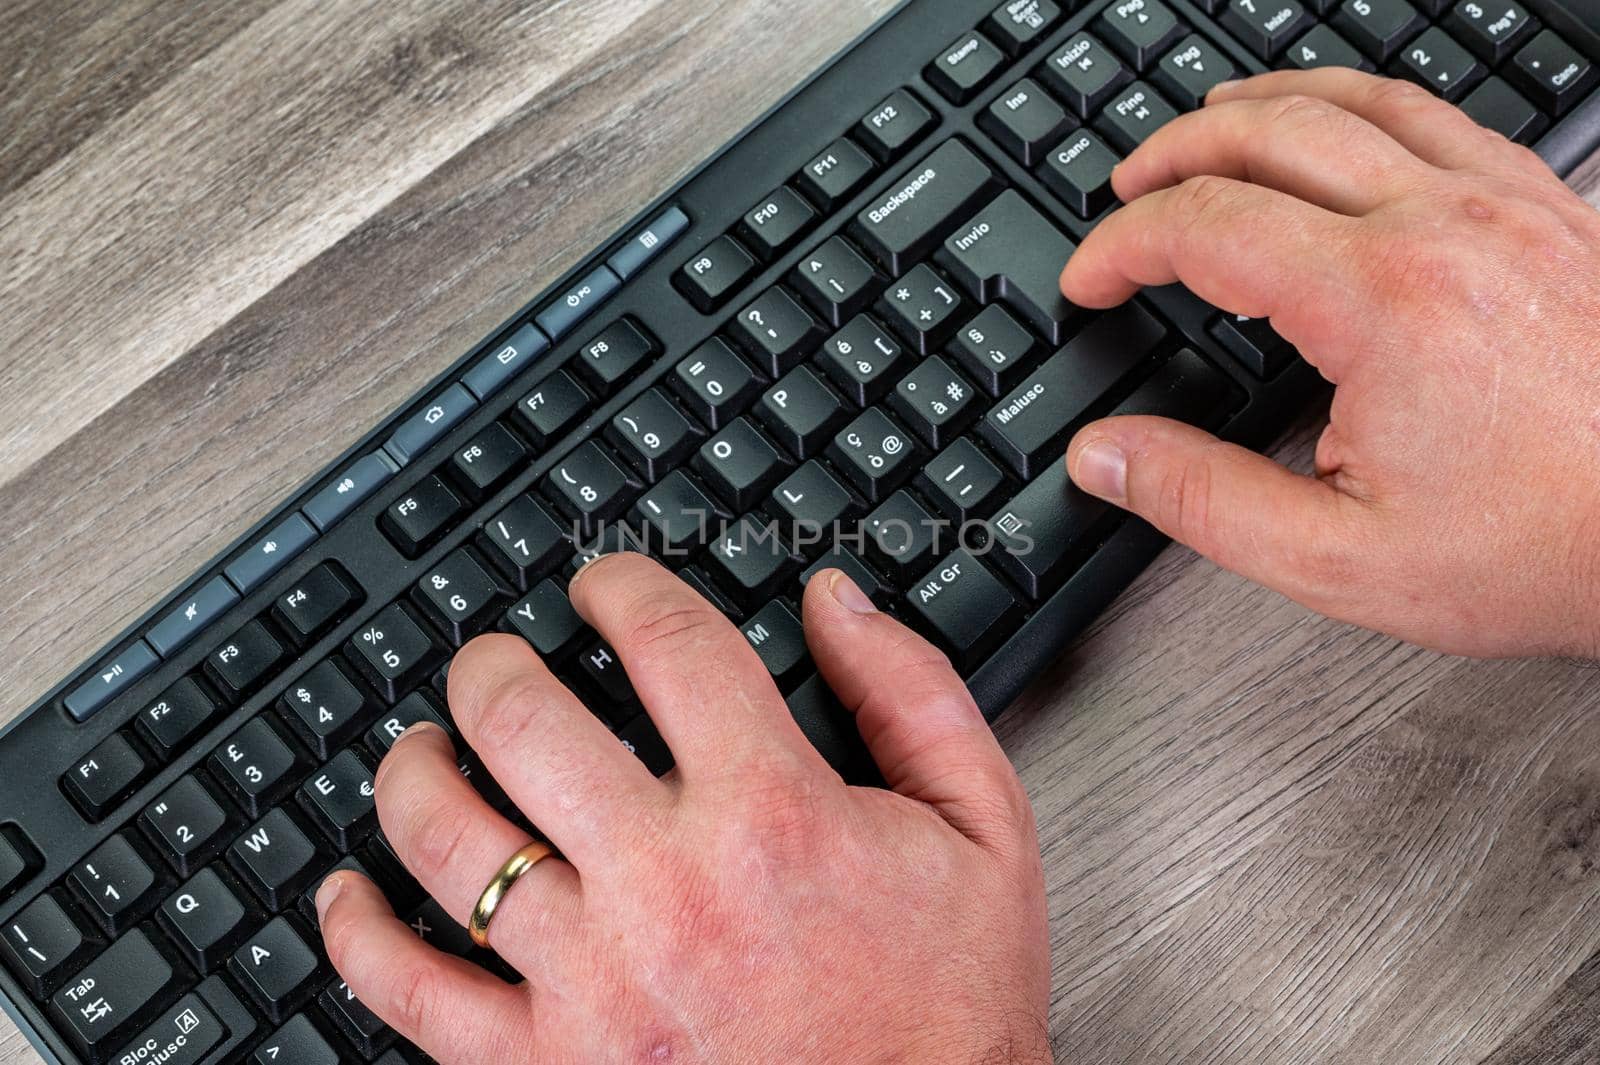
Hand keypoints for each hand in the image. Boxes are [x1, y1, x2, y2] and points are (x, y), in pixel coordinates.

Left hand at [316, 554, 1049, 1063]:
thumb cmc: (947, 1007)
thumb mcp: (982, 829)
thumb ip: (914, 695)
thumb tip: (836, 603)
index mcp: (773, 812)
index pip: (666, 645)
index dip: (621, 588)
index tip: (602, 586)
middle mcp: (667, 885)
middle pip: (525, 720)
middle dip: (492, 665)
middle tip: (492, 661)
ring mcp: (592, 981)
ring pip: (446, 839)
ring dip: (413, 769)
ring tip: (419, 747)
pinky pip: (411, 992)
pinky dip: (357, 934)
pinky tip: (346, 893)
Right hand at [1060, 69, 1599, 657]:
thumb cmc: (1545, 546)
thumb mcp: (1340, 558)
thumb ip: (1203, 500)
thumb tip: (1105, 456)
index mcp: (1381, 301)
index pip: (1206, 226)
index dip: (1122, 245)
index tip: (1091, 280)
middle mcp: (1445, 226)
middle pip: (1271, 131)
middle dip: (1173, 152)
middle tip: (1123, 190)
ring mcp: (1508, 204)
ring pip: (1357, 99)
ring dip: (1260, 104)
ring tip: (1207, 126)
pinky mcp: (1552, 209)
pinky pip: (1438, 116)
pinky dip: (1358, 106)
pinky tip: (1340, 132)